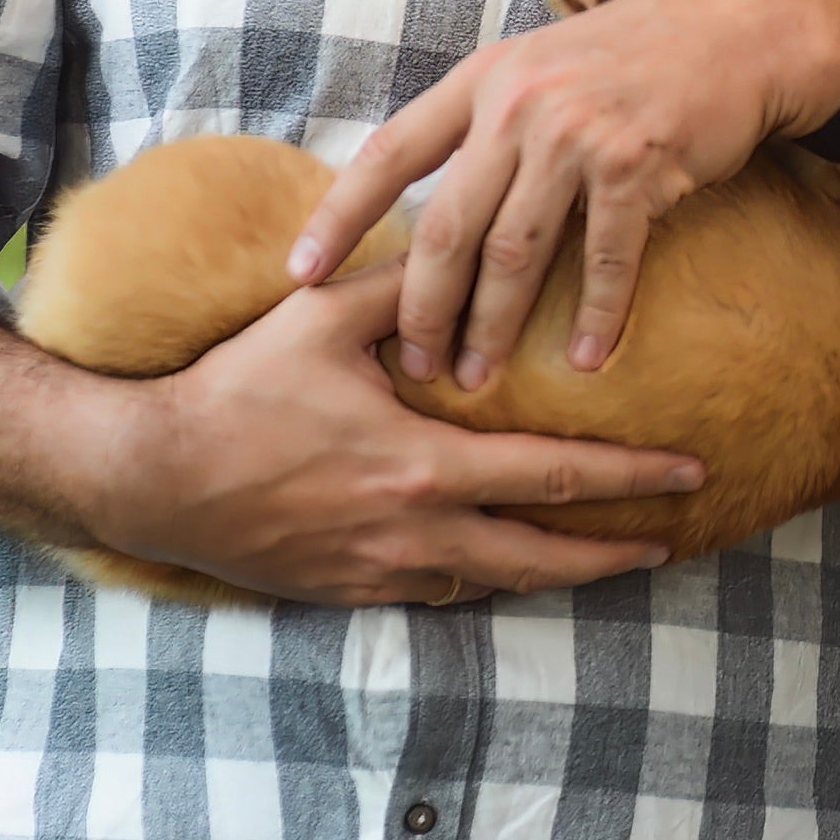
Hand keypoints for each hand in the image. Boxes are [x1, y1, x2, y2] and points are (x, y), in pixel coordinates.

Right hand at [88, 263, 701, 605]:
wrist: (150, 476)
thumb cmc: (236, 389)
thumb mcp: (319, 320)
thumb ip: (400, 286)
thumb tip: (463, 245)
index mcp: (422, 465)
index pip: (553, 475)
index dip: (630, 478)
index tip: (689, 471)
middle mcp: (414, 531)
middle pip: (543, 555)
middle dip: (617, 550)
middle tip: (677, 538)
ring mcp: (382, 570)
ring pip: (496, 584)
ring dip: (558, 573)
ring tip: (612, 561)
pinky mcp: (350, 592)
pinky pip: (439, 594)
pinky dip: (485, 582)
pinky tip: (512, 565)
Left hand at [284, 0, 839, 389]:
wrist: (744, 26)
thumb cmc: (645, 52)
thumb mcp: (548, 61)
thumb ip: (495, 113)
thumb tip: (444, 188)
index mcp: (486, 77)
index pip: (391, 151)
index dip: (338, 216)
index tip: (298, 275)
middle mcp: (521, 103)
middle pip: (447, 224)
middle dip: (423, 305)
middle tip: (413, 364)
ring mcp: (579, 135)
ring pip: (514, 252)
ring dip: (493, 326)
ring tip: (480, 378)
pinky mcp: (639, 165)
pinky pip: (605, 259)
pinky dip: (595, 316)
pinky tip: (588, 361)